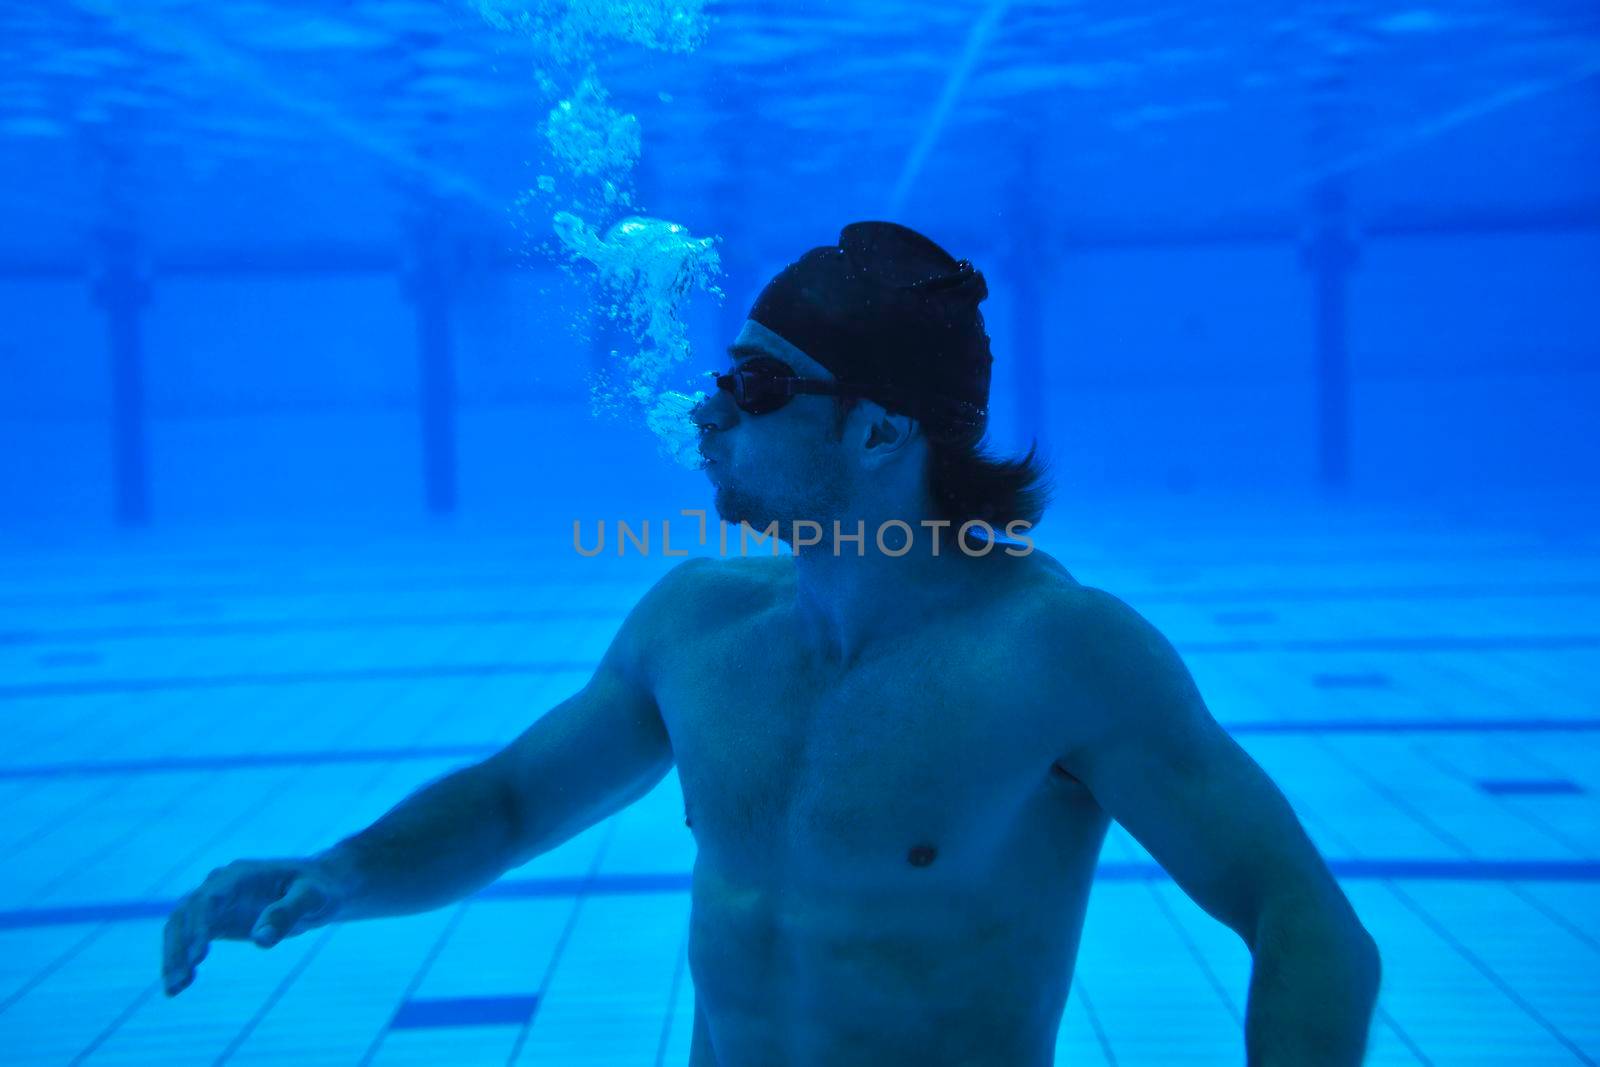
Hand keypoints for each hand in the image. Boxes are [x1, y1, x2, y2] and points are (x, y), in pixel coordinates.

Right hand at [161, 855, 352, 996]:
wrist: (319, 887)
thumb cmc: (318, 888)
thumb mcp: (312, 897)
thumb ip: (287, 913)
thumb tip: (260, 939)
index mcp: (242, 874)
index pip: (210, 898)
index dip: (199, 925)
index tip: (198, 957)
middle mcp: (222, 885)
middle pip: (186, 913)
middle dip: (179, 946)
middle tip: (179, 980)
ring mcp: (216, 902)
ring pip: (180, 926)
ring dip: (173, 956)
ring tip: (174, 989)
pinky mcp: (217, 919)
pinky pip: (189, 938)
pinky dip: (181, 959)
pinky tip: (179, 986)